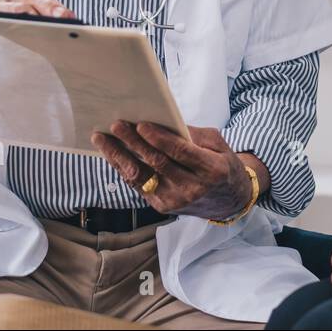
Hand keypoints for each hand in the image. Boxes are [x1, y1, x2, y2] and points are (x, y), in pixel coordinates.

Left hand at [92, 122, 254, 220]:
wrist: (229, 201)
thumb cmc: (222, 165)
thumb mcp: (217, 144)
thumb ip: (192, 134)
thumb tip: (163, 123)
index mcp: (211, 170)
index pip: (180, 153)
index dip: (159, 139)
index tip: (141, 124)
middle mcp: (192, 188)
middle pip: (156, 163)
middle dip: (133, 143)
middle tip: (116, 125)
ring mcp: (175, 201)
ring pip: (140, 176)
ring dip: (118, 156)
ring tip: (102, 139)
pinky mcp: (161, 207)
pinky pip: (138, 185)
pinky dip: (122, 168)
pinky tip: (112, 153)